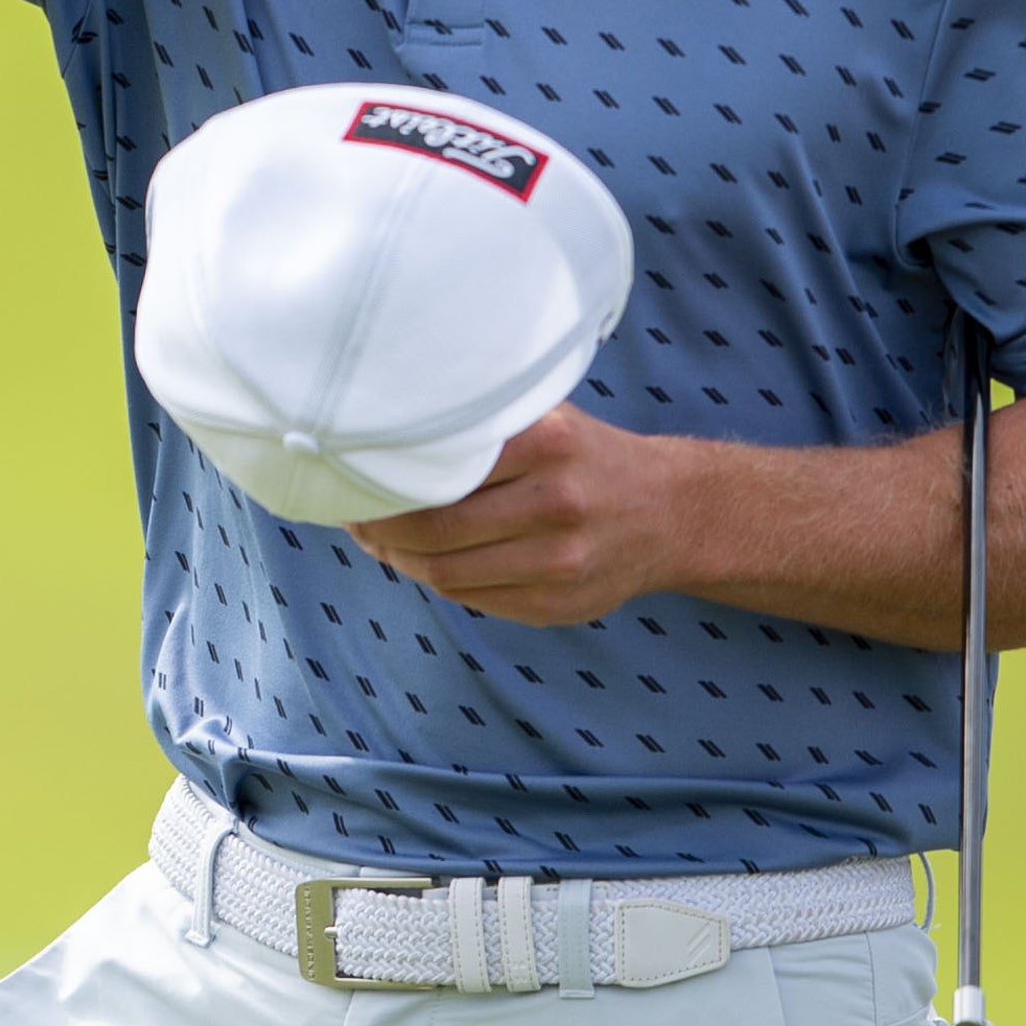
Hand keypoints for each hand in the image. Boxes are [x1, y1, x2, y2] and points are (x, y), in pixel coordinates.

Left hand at [347, 404, 705, 625]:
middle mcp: (558, 502)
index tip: (352, 479)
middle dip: (380, 529)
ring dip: (401, 560)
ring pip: (447, 574)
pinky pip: (474, 599)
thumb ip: (482, 427)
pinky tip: (423, 561)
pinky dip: (438, 581)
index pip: (439, 474)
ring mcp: (560, 562)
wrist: (673, 512)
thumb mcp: (547, 418)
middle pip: (435, 531)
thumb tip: (384, 440)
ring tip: (379, 541)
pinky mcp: (558, 606)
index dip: (383, 487)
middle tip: (354, 516)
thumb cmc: (588, 456)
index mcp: (548, 442)